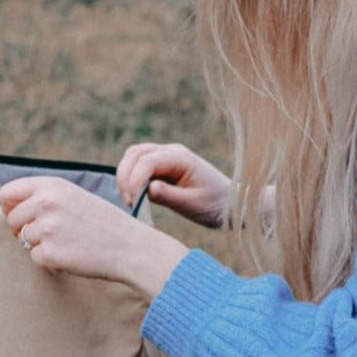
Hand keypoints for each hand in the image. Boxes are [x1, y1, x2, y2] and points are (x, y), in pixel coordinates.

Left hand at [0, 175, 188, 301]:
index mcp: (51, 186)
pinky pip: (35, 258)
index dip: (9, 207)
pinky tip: (70, 255)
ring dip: (39, 245)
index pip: (7, 193)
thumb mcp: (75, 196)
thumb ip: (45, 197)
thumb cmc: (103, 222)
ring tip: (66, 243)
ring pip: (23, 240)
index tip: (19, 216)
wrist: (129, 246)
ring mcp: (47, 229)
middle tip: (49, 235)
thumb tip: (10, 208)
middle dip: (23, 229)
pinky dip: (49, 261)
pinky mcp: (50, 253)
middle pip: (11, 219)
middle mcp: (46, 203)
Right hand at [116, 142, 232, 228]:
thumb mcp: (192, 204)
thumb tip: (146, 188)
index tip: (133, 203)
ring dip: (126, 176)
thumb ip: (168, 195)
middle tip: (128, 202)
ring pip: (134, 157)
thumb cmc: (215, 204)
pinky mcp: (162, 167)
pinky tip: (134, 196)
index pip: (147, 161)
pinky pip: (139, 166)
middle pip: (135, 153)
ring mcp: (166, 157)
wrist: (230, 203)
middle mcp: (171, 152)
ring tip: (129, 200)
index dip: (134, 180)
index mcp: (181, 158)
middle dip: (125, 176)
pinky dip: (131, 178)